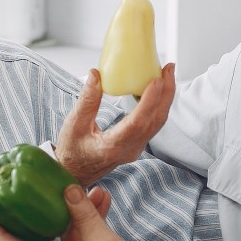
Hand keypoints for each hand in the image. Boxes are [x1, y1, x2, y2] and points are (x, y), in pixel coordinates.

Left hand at [0, 184, 158, 240]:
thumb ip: (84, 214)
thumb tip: (68, 189)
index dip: (0, 234)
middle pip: (41, 235)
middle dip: (38, 211)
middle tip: (26, 190)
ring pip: (67, 229)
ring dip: (74, 209)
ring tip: (83, 188)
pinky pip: (86, 232)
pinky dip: (92, 215)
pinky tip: (102, 198)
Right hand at [55, 65, 175, 185]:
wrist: (74, 172)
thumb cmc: (71, 151)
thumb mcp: (74, 124)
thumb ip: (87, 100)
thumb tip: (96, 74)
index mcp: (112, 146)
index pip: (137, 123)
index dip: (149, 100)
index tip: (157, 80)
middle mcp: (129, 149)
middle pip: (155, 120)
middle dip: (166, 93)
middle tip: (168, 69)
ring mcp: (136, 148)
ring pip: (157, 122)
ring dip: (165, 98)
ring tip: (166, 74)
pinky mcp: (137, 144)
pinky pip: (153, 124)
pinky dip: (158, 105)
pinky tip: (156, 90)